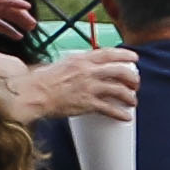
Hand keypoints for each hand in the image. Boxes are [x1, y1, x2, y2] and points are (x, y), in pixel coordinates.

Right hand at [20, 48, 140, 122]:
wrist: (34, 94)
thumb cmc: (42, 80)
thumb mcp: (61, 64)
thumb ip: (76, 65)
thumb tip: (83, 68)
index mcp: (81, 59)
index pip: (109, 53)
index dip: (125, 55)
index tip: (134, 58)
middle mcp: (88, 71)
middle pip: (120, 71)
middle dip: (132, 78)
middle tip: (135, 84)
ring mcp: (89, 87)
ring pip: (119, 90)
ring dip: (129, 97)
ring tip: (132, 101)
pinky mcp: (88, 103)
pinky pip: (110, 109)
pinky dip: (121, 114)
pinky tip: (126, 117)